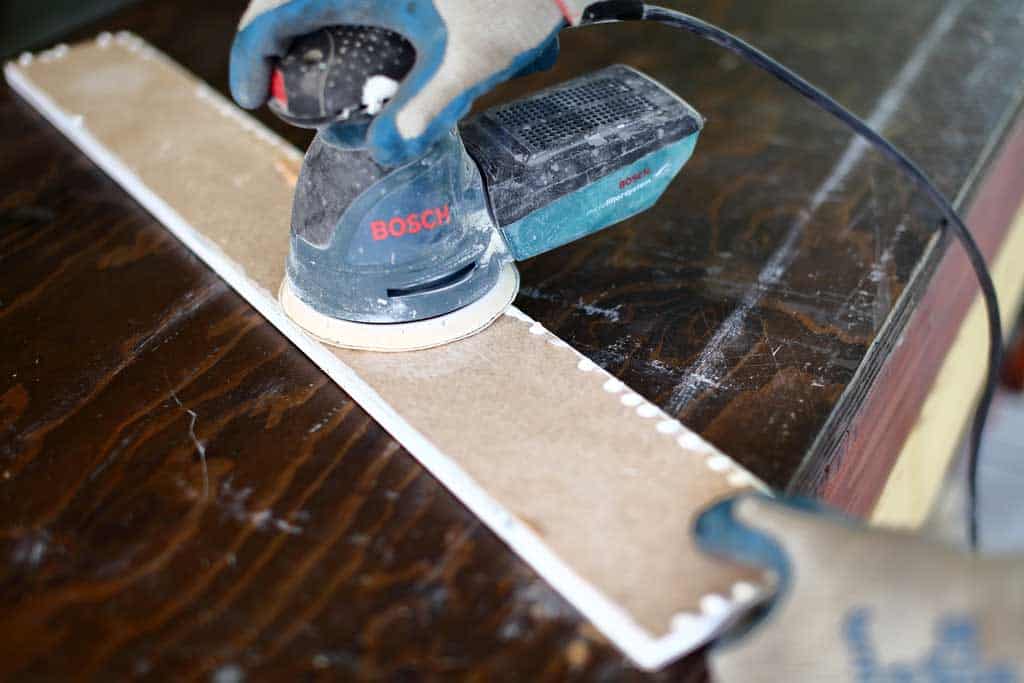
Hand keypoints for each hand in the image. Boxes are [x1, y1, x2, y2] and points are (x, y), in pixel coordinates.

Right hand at [231, 0, 593, 165]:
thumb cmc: (514, 5)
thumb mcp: (469, 63)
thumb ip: (427, 108)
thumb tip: (383, 154)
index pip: (276, 11)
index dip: (249, 53)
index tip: (251, 96)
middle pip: (288, 3)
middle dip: (272, 48)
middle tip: (279, 95)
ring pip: (317, 3)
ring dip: (304, 40)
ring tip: (313, 86)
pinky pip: (347, 5)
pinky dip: (336, 30)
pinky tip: (356, 65)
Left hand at [695, 494, 1023, 681]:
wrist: (985, 624)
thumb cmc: (894, 582)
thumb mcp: (821, 537)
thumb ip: (770, 521)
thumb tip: (739, 506)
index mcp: (769, 662)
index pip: (724, 663)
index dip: (733, 635)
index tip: (756, 608)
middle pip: (761, 677)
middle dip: (771, 649)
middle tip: (797, 613)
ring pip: (804, 679)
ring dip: (808, 659)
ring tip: (837, 622)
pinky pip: (847, 679)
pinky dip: (844, 668)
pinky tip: (874, 638)